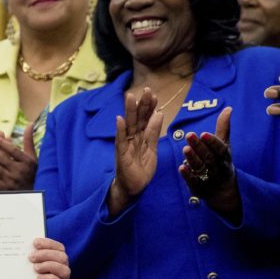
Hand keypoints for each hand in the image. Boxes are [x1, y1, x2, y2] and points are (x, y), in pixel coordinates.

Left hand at [0, 125, 37, 190]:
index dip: (1, 142)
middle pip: (0, 158)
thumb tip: (30, 123)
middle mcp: (19, 171)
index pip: (12, 150)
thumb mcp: (32, 157)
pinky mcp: (4, 189)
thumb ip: (28, 141)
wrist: (31, 194)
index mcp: (27, 162)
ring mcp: (11, 181)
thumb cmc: (30, 171)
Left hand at [29, 237, 69, 278]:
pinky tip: (38, 277)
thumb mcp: (31, 260)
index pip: (58, 247)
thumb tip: (25, 243)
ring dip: (48, 266)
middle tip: (31, 257)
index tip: (35, 242)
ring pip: (64, 270)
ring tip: (35, 268)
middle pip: (62, 257)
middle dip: (46, 255)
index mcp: (58, 256)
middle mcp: (63, 266)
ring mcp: (62, 278)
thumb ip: (32, 252)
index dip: (47, 243)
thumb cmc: (30, 271)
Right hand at [108, 88, 162, 215]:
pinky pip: (120, 140)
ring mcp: (126, 145)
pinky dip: (120, 130)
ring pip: (129, 125)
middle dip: (142, 104)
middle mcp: (133, 138)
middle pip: (138, 118)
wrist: (134, 188)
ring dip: (129, 111)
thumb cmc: (142, 169)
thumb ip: (154, 133)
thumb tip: (159, 114)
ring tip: (130, 97)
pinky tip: (120, 119)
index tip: (154, 94)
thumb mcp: (152, 149)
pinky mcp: (121, 154)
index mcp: (141, 136)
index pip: (146, 118)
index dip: (150, 107)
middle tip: (146, 90)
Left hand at [179, 107, 239, 219]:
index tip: (204, 133)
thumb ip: (223, 128)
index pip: (220, 149)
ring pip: (201, 169)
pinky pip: (194, 182)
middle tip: (189, 135)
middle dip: (200, 147)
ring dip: (193, 159)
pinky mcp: (199, 188)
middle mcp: (218, 168)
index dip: (213, 142)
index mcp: (225, 157)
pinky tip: (181, 167)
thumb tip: (228, 108)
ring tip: (185, 148)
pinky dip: (188, 175)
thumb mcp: (224, 145)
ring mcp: (209, 179)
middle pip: (209, 157)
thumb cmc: (221, 161)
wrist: (223, 189)